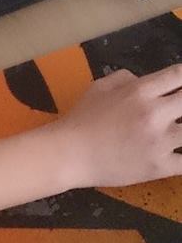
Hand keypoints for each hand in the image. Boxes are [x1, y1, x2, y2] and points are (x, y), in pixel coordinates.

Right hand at [57, 65, 181, 188]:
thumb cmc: (82, 118)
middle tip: (178, 110)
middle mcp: (154, 113)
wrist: (70, 153)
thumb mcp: (100, 86)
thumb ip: (126, 78)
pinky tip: (180, 153)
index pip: (179, 75)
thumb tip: (145, 81)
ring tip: (178, 131)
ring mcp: (159, 142)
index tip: (181, 85)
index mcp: (140, 91)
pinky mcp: (160, 167)